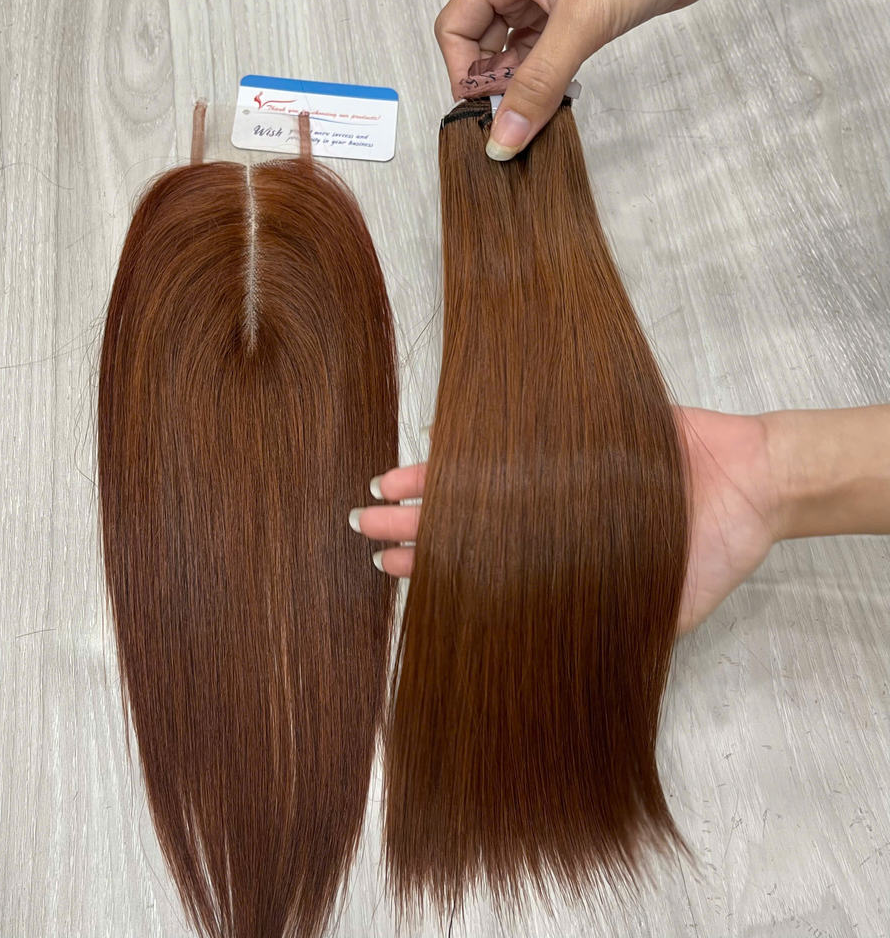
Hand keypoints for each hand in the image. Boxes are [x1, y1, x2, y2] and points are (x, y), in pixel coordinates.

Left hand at [350, 407, 778, 634]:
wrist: (753, 484)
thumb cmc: (710, 549)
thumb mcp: (659, 608)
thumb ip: (608, 631)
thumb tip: (544, 679)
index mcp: (555, 557)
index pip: (476, 566)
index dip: (429, 568)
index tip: (386, 569)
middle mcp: (545, 516)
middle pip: (464, 522)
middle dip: (411, 527)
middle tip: (362, 527)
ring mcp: (555, 474)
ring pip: (476, 481)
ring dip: (428, 484)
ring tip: (383, 489)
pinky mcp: (572, 436)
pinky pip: (513, 437)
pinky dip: (474, 440)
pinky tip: (435, 442)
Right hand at [435, 0, 718, 158]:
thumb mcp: (582, 22)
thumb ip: (541, 82)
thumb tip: (506, 134)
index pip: (455, 27)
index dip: (465, 71)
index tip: (485, 109)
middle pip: (480, 43)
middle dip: (492, 83)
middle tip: (513, 116)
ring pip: (512, 51)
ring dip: (519, 86)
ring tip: (537, 110)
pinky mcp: (573, 15)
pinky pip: (541, 54)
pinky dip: (544, 80)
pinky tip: (555, 97)